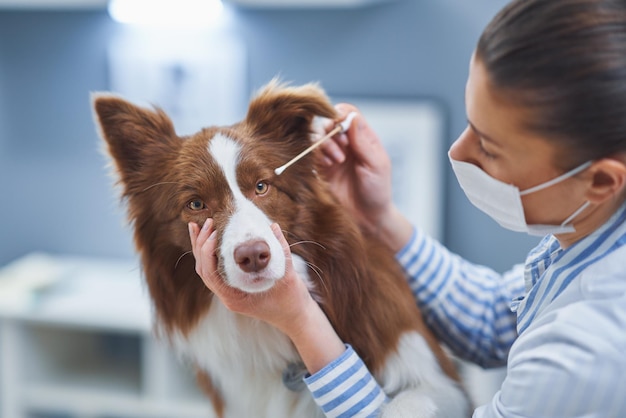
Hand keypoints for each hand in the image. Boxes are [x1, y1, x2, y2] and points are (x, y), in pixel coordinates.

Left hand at [188, 219, 314, 334]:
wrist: (295, 317)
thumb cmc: (291, 299)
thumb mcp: (288, 274)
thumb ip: (280, 249)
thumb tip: (272, 226)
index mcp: (234, 297)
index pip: (210, 273)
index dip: (207, 250)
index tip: (215, 232)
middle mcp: (227, 296)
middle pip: (203, 269)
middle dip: (200, 244)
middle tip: (206, 222)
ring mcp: (229, 293)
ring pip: (206, 270)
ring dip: (201, 248)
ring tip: (199, 227)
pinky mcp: (233, 288)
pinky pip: (216, 270)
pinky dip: (210, 255)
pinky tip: (210, 240)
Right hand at [320, 104, 412, 250]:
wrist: (367, 217)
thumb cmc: (377, 191)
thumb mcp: (376, 165)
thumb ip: (363, 142)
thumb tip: (352, 118)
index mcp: (364, 138)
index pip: (349, 114)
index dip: (342, 116)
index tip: (341, 128)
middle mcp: (347, 143)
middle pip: (330, 123)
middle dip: (332, 132)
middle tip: (342, 148)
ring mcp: (333, 155)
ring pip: (319, 136)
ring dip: (325, 144)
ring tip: (337, 161)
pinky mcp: (322, 168)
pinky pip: (312, 153)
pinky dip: (317, 155)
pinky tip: (328, 166)